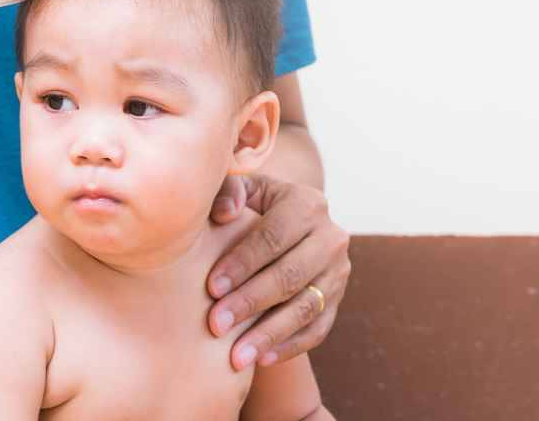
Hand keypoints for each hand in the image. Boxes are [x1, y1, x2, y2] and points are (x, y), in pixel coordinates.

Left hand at [205, 174, 350, 369]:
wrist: (289, 222)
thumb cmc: (252, 205)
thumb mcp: (244, 189)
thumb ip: (229, 191)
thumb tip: (224, 213)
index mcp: (306, 204)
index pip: (272, 237)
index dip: (241, 263)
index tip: (210, 288)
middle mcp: (331, 237)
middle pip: (290, 275)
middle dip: (250, 302)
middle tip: (216, 324)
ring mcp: (339, 271)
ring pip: (306, 307)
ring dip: (269, 334)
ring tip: (236, 356)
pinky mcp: (338, 299)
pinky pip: (318, 329)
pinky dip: (290, 347)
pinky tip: (261, 360)